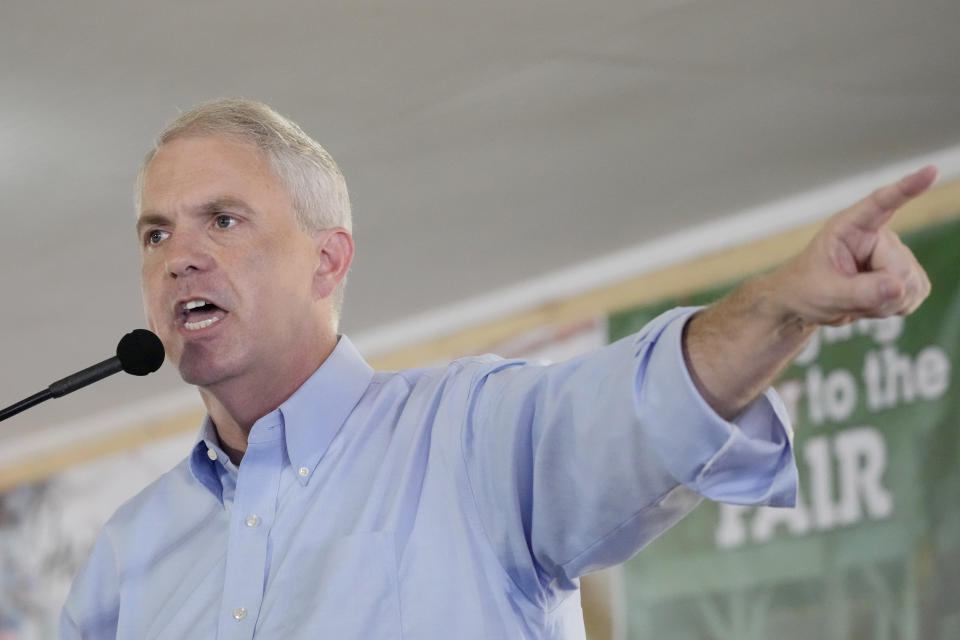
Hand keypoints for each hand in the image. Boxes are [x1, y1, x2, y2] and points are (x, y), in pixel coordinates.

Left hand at [769, 165, 937, 326]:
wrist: (805, 305)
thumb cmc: (805, 289)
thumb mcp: (825, 293)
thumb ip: (859, 291)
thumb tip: (899, 287)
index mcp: (850, 228)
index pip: (882, 203)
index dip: (907, 188)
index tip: (931, 171)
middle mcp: (877, 236)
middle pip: (901, 268)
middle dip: (881, 292)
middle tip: (849, 297)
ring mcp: (893, 255)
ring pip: (912, 285)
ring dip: (885, 303)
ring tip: (856, 298)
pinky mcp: (904, 275)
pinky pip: (915, 294)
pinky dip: (894, 307)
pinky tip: (872, 303)